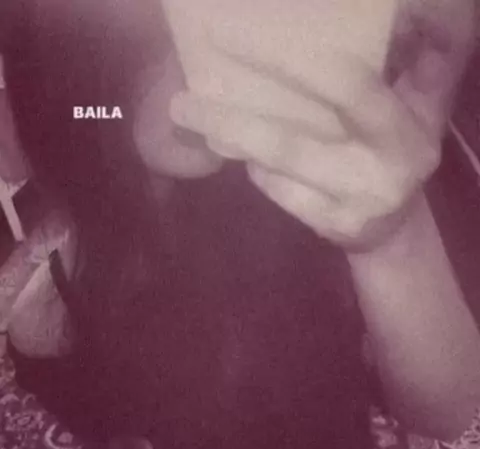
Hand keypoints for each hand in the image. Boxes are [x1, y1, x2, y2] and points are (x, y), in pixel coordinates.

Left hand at [169, 42, 460, 252]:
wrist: (396, 229)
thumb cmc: (396, 155)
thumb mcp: (413, 111)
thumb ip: (396, 75)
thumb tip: (368, 26)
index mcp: (398, 130)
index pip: (345, 89)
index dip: (290, 65)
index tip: (236, 43)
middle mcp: (378, 170)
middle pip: (291, 142)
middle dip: (232, 119)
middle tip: (181, 102)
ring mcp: (353, 204)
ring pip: (281, 166)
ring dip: (234, 140)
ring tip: (191, 117)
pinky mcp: (333, 227)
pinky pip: (282, 194)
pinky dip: (257, 172)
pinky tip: (235, 153)